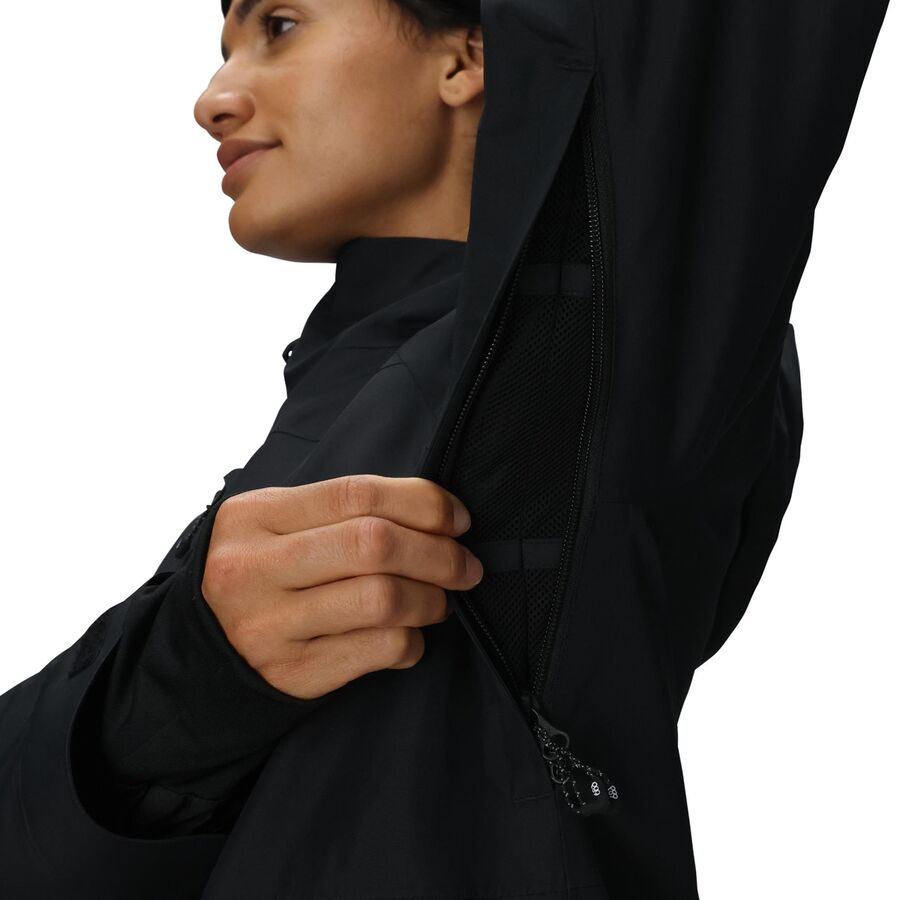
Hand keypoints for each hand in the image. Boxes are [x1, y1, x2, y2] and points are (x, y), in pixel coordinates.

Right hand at [200, 474, 481, 699]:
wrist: (201, 649)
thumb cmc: (259, 573)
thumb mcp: (275, 525)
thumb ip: (338, 511)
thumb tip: (434, 512)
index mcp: (255, 516)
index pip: (356, 494)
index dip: (423, 502)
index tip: (458, 519)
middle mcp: (254, 569)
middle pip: (373, 544)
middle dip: (439, 553)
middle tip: (465, 565)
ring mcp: (269, 625)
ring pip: (382, 599)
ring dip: (431, 599)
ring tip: (439, 600)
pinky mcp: (291, 673)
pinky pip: (378, 650)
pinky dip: (412, 641)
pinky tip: (411, 635)